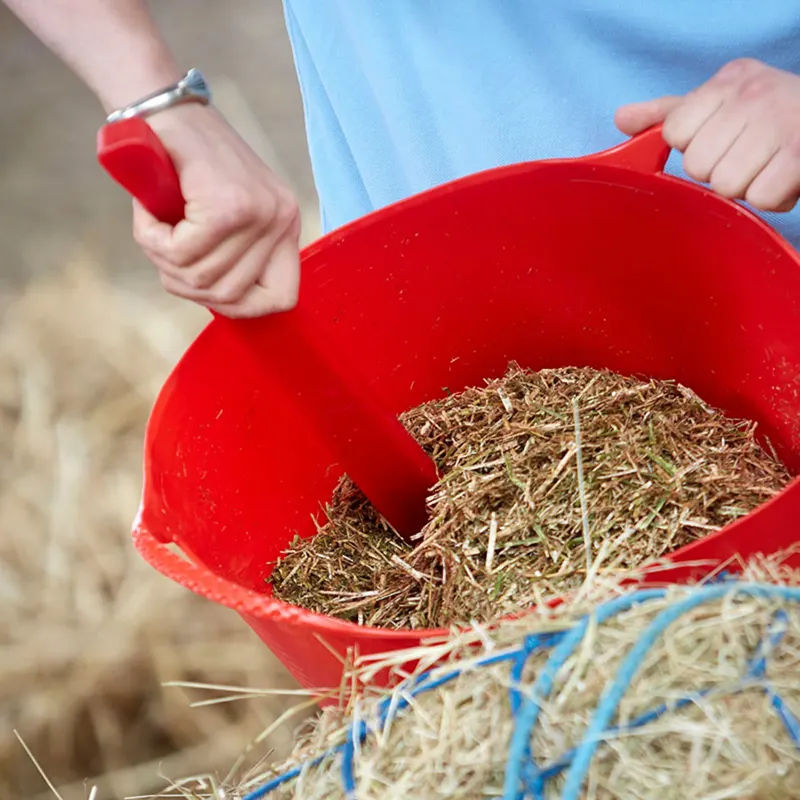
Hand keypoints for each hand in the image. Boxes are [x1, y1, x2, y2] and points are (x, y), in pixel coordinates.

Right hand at [133, 103, 300, 316]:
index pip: (282, 297)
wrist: (164, 108)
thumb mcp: (226, 211)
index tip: (210, 292)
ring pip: (201, 278)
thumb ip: (234, 254)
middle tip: (164, 250)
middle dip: (185, 283)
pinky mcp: (227, 208)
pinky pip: (179, 253)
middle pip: (229, 294)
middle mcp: (281, 221)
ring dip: (164, 260)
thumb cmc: (190, 161)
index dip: (244, 308)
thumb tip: (223, 300)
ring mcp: (258, 215)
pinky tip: (148, 212)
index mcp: (286, 225)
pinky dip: (151, 239)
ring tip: (155, 228)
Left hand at [615, 59, 799, 211]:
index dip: (693, 147)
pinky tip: (782, 176)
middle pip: (698, 165)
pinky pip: (760, 198)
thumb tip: (621, 119)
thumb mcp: (717, 103)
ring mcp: (780, 123)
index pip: (674, 133)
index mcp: (727, 82)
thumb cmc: (765, 115)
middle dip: (718, 170)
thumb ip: (668, 113)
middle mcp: (754, 95)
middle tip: (746, 155)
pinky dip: (771, 197)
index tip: (720, 138)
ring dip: (745, 187)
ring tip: (764, 166)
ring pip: (726, 185)